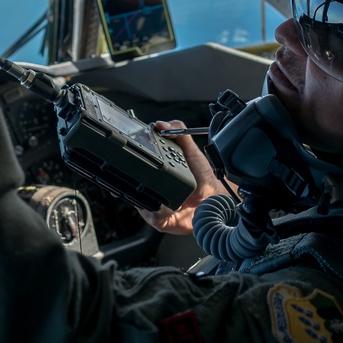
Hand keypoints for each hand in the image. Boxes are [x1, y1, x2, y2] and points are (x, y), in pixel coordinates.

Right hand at [137, 120, 233, 235]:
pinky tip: (168, 206)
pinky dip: (157, 210)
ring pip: (138, 199)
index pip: (134, 165)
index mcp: (155, 169)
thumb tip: (161, 123)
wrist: (214, 201)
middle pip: (130, 184)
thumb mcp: (191, 150)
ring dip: (148, 196)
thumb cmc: (203, 178)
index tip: (129, 157)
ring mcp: (152, 203)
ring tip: (163, 193)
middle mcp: (151, 187)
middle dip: (132, 181)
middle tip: (148, 178)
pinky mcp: (158, 219)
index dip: (128, 162)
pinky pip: (150, 215)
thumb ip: (178, 132)